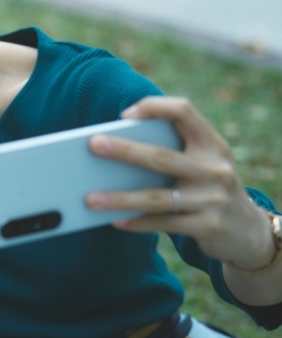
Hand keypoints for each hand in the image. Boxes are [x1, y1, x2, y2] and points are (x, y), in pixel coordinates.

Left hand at [85, 97, 272, 270]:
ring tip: (90, 198)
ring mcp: (212, 199)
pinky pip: (163, 223)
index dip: (154, 107)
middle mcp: (214, 169)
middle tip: (93, 145)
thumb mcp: (205, 163)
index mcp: (212, 145)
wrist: (248, 230)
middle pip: (161, 156)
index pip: (184, 112)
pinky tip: (115, 221)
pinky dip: (137, 222)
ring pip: (157, 197)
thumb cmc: (209, 187)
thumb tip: (115, 149)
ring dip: (120, 198)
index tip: (125, 115)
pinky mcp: (207, 226)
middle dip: (124, 150)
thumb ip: (174, 151)